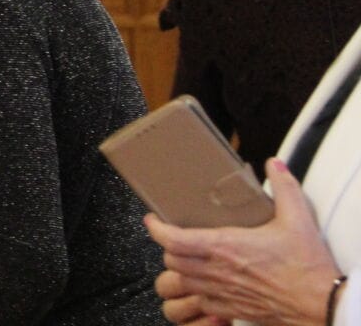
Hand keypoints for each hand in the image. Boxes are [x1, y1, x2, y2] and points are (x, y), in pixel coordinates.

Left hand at [145, 159, 338, 325]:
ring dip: (177, 271)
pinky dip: (195, 293)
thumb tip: (274, 165)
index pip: (174, 239)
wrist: (323, 306)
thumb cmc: (307, 268)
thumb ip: (284, 188)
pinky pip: (200, 303)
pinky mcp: (232, 311)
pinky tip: (206, 284)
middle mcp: (217, 272)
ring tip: (183, 260)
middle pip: (171, 260)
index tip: (152, 219)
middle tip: (173, 235)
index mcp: (225, 247)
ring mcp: (222, 294)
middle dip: (167, 247)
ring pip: (180, 284)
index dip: (156, 228)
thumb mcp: (298, 220)